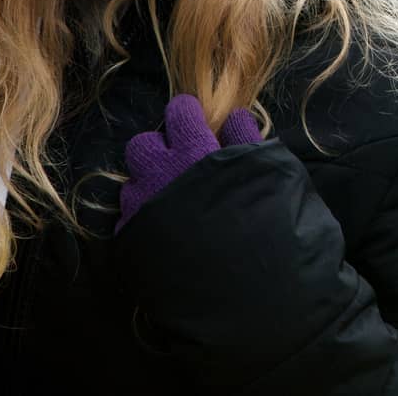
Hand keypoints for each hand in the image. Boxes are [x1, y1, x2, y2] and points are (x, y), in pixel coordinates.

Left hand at [117, 94, 262, 233]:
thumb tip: (234, 119)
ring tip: (174, 206)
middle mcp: (159, 172)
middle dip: (158, 151)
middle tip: (181, 167)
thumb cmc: (265, 223)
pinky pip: (128, 220)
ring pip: (132, 184)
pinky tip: (168, 236)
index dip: (188, 114)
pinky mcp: (131, 239)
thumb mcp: (269, 171)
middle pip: (142, 144)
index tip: (197, 124)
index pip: (179, 110)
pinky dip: (145, 223)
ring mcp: (141, 207)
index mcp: (193, 149)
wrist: (243, 287)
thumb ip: (247, 139)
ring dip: (149, 189)